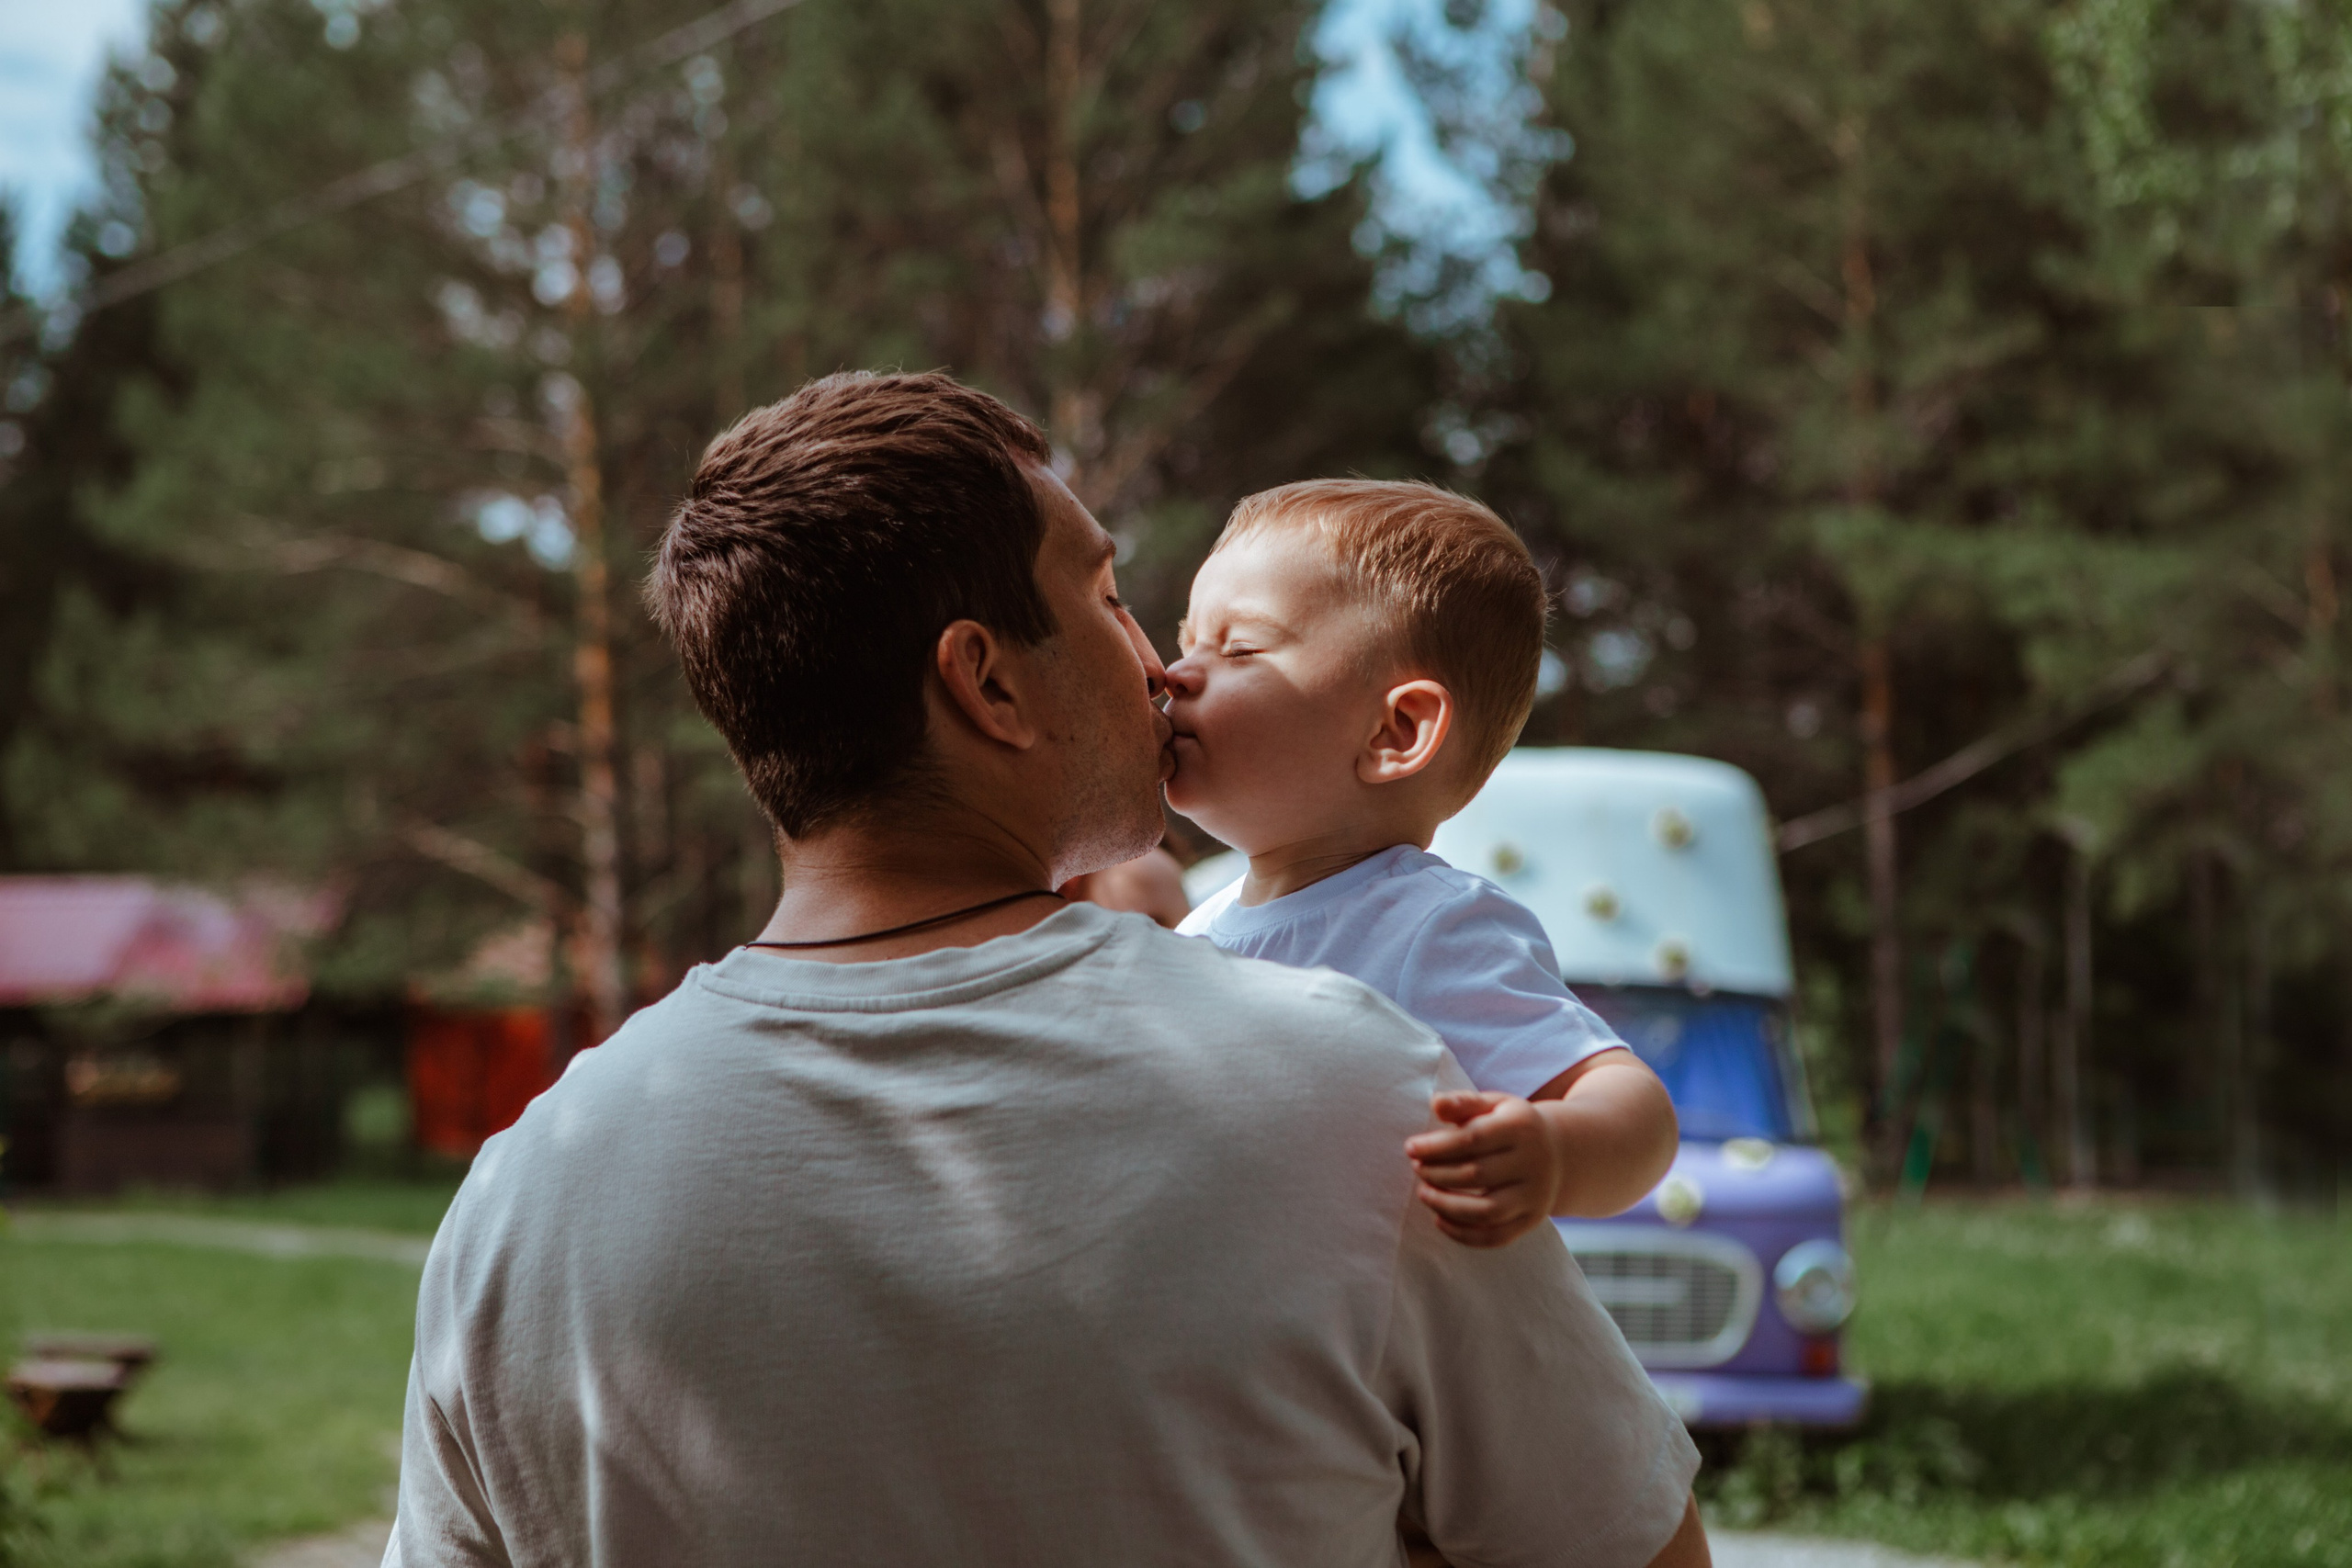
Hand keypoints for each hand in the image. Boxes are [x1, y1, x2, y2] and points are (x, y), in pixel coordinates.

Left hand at [1404, 1090, 1561, 1247]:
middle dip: (1437, 1173)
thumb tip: (1436, 1104)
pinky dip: (1463, 1234)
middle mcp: (1534, 1163)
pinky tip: (1439, 1219)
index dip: (1437, 1146)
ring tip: (1424, 1193)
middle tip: (1417, 1168)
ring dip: (1446, 1206)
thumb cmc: (1510, 1125)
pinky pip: (1495, 1237)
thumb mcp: (1492, 1104)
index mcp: (1522, 1127)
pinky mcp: (1532, 1220)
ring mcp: (1536, 1196)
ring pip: (1486, 1211)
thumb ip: (1462, 1102)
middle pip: (1476, 1174)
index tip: (1411, 1148)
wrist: (1559, 1153)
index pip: (1473, 1139)